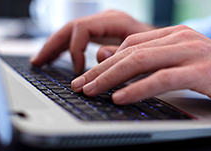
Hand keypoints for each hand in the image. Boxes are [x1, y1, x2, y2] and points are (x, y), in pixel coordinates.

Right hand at [30, 10, 154, 73]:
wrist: (172, 47)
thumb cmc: (161, 51)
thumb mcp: (144, 54)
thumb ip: (122, 54)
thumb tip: (99, 56)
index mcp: (115, 21)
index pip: (81, 29)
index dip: (75, 50)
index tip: (77, 71)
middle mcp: (107, 19)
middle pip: (71, 28)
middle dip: (52, 45)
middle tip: (37, 62)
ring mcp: (105, 25)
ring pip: (72, 32)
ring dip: (55, 46)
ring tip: (40, 61)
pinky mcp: (105, 33)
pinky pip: (79, 38)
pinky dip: (66, 48)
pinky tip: (58, 58)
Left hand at [71, 25, 210, 110]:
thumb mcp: (178, 62)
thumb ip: (148, 59)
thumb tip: (112, 58)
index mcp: (172, 36)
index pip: (129, 46)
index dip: (104, 61)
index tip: (86, 76)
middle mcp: (179, 39)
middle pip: (129, 52)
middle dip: (100, 70)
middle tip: (80, 84)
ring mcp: (191, 52)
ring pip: (141, 62)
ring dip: (111, 78)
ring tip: (91, 90)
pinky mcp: (201, 71)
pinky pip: (162, 78)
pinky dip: (138, 88)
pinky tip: (120, 97)